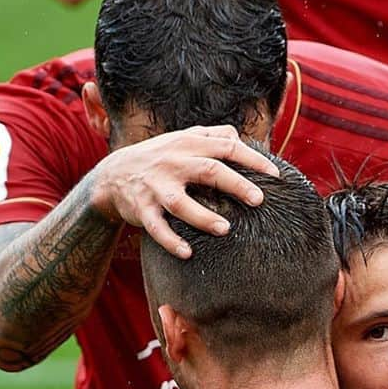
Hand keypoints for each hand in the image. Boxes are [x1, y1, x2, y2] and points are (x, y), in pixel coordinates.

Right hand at [90, 127, 280, 256]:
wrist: (112, 175)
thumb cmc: (158, 157)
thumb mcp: (181, 139)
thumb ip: (211, 135)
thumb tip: (239, 136)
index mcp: (187, 144)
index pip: (226, 147)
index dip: (252, 159)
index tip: (275, 175)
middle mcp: (173, 163)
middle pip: (208, 170)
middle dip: (235, 184)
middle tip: (259, 199)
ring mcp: (155, 187)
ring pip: (181, 203)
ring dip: (203, 217)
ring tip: (225, 229)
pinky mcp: (141, 209)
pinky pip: (156, 228)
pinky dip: (171, 241)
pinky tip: (188, 253)